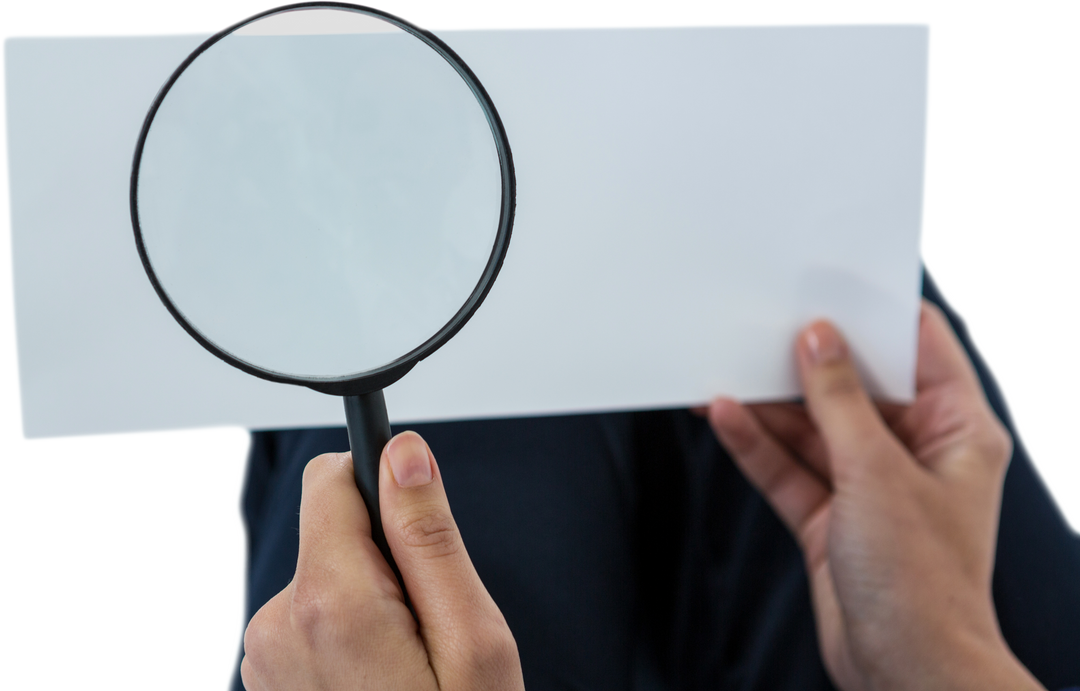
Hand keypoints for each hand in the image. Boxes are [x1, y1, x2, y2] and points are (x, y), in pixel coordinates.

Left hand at [240, 431, 525, 690]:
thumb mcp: (472, 639)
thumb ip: (430, 536)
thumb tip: (402, 453)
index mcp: (331, 603)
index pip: (333, 479)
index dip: (386, 489)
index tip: (416, 525)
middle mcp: (279, 624)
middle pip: (333, 529)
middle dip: (386, 556)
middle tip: (428, 625)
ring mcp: (268, 658)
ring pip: (327, 575)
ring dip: (370, 601)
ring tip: (406, 666)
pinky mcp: (272, 679)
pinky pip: (314, 620)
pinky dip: (350, 635)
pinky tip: (381, 682)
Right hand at [705, 300, 1044, 690]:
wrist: (905, 673)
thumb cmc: (924, 586)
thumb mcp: (877, 474)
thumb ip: (840, 402)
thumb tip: (819, 342)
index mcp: (957, 432)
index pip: (919, 349)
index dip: (874, 315)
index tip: (828, 290)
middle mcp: (914, 453)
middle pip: (854, 388)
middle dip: (805, 363)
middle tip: (761, 330)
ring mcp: (870, 486)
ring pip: (813, 428)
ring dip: (770, 406)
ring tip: (726, 374)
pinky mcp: (832, 516)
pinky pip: (790, 468)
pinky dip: (758, 446)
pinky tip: (727, 418)